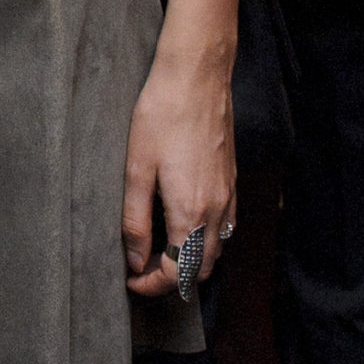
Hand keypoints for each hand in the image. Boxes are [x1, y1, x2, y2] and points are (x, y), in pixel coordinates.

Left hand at [122, 45, 236, 299]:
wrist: (198, 78)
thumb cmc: (161, 117)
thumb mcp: (136, 170)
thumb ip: (136, 221)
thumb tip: (135, 261)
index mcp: (190, 213)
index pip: (176, 273)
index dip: (151, 285)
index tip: (130, 280)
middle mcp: (217, 212)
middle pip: (200, 269)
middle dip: (172, 279)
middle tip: (141, 269)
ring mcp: (229, 197)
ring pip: (216, 250)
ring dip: (190, 261)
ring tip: (159, 250)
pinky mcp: (232, 182)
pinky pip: (225, 228)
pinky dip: (205, 241)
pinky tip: (183, 226)